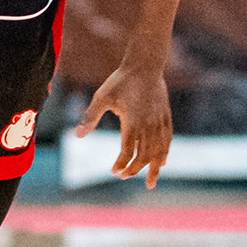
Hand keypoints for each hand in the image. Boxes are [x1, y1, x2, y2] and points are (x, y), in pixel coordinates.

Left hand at [75, 66, 172, 187]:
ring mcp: (159, 121)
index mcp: (133, 122)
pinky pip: (167, 139)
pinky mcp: (165, 116)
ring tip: (151, 182)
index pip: (128, 151)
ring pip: (159, 150)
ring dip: (154, 167)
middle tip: (125, 177)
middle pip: (145, 155)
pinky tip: (162, 161)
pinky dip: (164, 152)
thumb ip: (90, 116)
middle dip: (136, 170)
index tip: (114, 172)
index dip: (121, 164)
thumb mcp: (102, 96)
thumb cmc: (121, 80)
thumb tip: (78, 135)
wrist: (145, 65)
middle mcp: (149, 125)